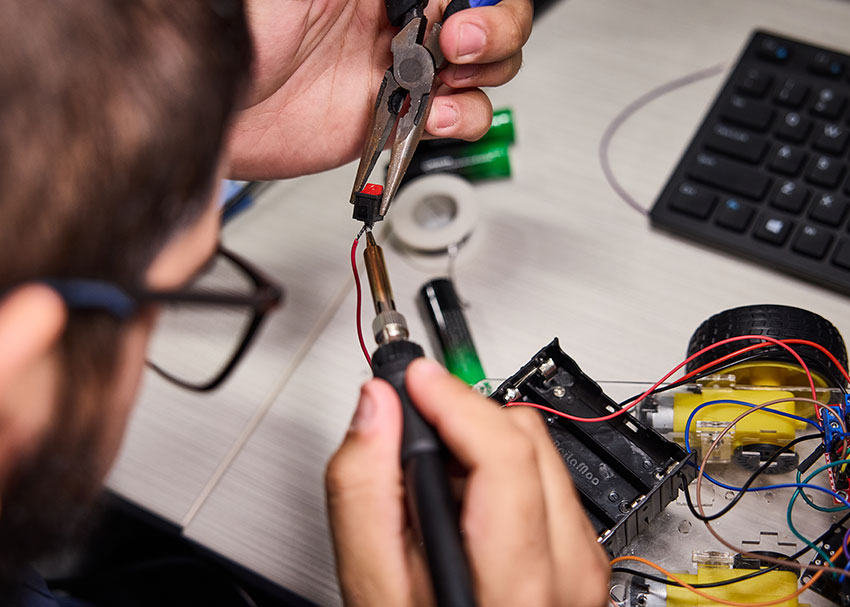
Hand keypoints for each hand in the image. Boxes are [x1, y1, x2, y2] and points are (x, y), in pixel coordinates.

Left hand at [228, 0, 531, 179]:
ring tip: (446, 76)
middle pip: (490, 15)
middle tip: (457, 41)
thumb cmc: (245, 24)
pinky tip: (432, 113)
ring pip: (486, 66)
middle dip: (494, 26)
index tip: (463, 5)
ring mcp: (404, 67)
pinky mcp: (397, 117)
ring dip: (485, 72)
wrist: (219, 99)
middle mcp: (404, 15)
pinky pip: (456, 118)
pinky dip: (460, 118)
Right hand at [325, 358, 610, 605]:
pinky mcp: (584, 561)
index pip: (502, 454)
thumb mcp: (371, 585)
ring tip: (434, 477)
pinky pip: (552, 486)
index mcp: (516, 585)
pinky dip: (505, 472)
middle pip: (527, 441)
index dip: (453, 400)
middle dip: (463, 416)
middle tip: (412, 423)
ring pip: (544, 456)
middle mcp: (569, 573)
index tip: (415, 377)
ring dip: (484, 444)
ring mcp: (585, 569)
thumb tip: (377, 408)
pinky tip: (467, 502)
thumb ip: (364, 489)